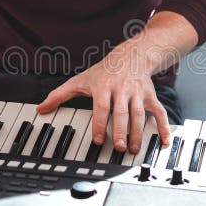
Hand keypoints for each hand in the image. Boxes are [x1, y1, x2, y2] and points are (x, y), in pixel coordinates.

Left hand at [36, 51, 171, 153]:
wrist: (131, 56)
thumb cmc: (104, 72)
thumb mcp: (80, 80)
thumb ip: (60, 95)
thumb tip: (41, 108)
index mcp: (104, 87)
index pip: (102, 107)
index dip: (100, 123)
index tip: (98, 139)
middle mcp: (122, 90)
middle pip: (122, 112)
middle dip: (122, 130)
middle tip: (120, 147)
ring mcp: (137, 94)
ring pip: (140, 114)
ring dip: (138, 132)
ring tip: (134, 149)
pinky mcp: (150, 97)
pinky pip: (159, 112)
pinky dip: (164, 126)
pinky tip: (164, 140)